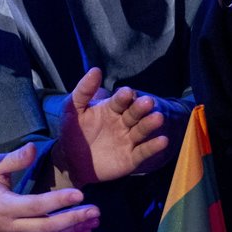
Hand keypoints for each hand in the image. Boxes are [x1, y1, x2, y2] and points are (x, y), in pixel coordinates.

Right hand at [0, 143, 100, 231]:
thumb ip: (14, 159)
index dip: (59, 201)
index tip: (80, 194)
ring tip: (93, 221)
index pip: (36, 206)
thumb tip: (33, 147)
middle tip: (95, 211)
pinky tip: (79, 230)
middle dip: (74, 220)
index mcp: (2, 206)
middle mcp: (9, 226)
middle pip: (47, 229)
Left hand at [53, 68, 167, 186]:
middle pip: (134, 113)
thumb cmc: (72, 132)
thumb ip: (83, 90)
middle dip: (140, 108)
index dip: (124, 97)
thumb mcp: (72, 109)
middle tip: (147, 102)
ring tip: (157, 118)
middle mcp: (123, 122)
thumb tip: (96, 69)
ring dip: (150, 124)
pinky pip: (143, 151)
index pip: (120, 100)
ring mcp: (128, 140)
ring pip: (141, 130)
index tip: (126, 93)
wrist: (70, 161)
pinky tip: (162, 141)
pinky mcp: (131, 158)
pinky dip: (153, 147)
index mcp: (111, 109)